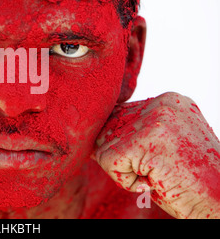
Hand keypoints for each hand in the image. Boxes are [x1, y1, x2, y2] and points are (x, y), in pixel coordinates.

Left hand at [93, 92, 219, 218]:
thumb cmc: (188, 180)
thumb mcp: (163, 145)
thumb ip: (134, 130)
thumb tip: (93, 132)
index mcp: (168, 101)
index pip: (118, 117)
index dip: (126, 147)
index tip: (155, 160)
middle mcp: (161, 103)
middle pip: (108, 129)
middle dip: (122, 157)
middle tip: (156, 169)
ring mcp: (155, 119)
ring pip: (104, 146)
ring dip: (125, 170)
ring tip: (156, 174)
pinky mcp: (146, 139)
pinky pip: (107, 161)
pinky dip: (125, 181)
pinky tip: (151, 181)